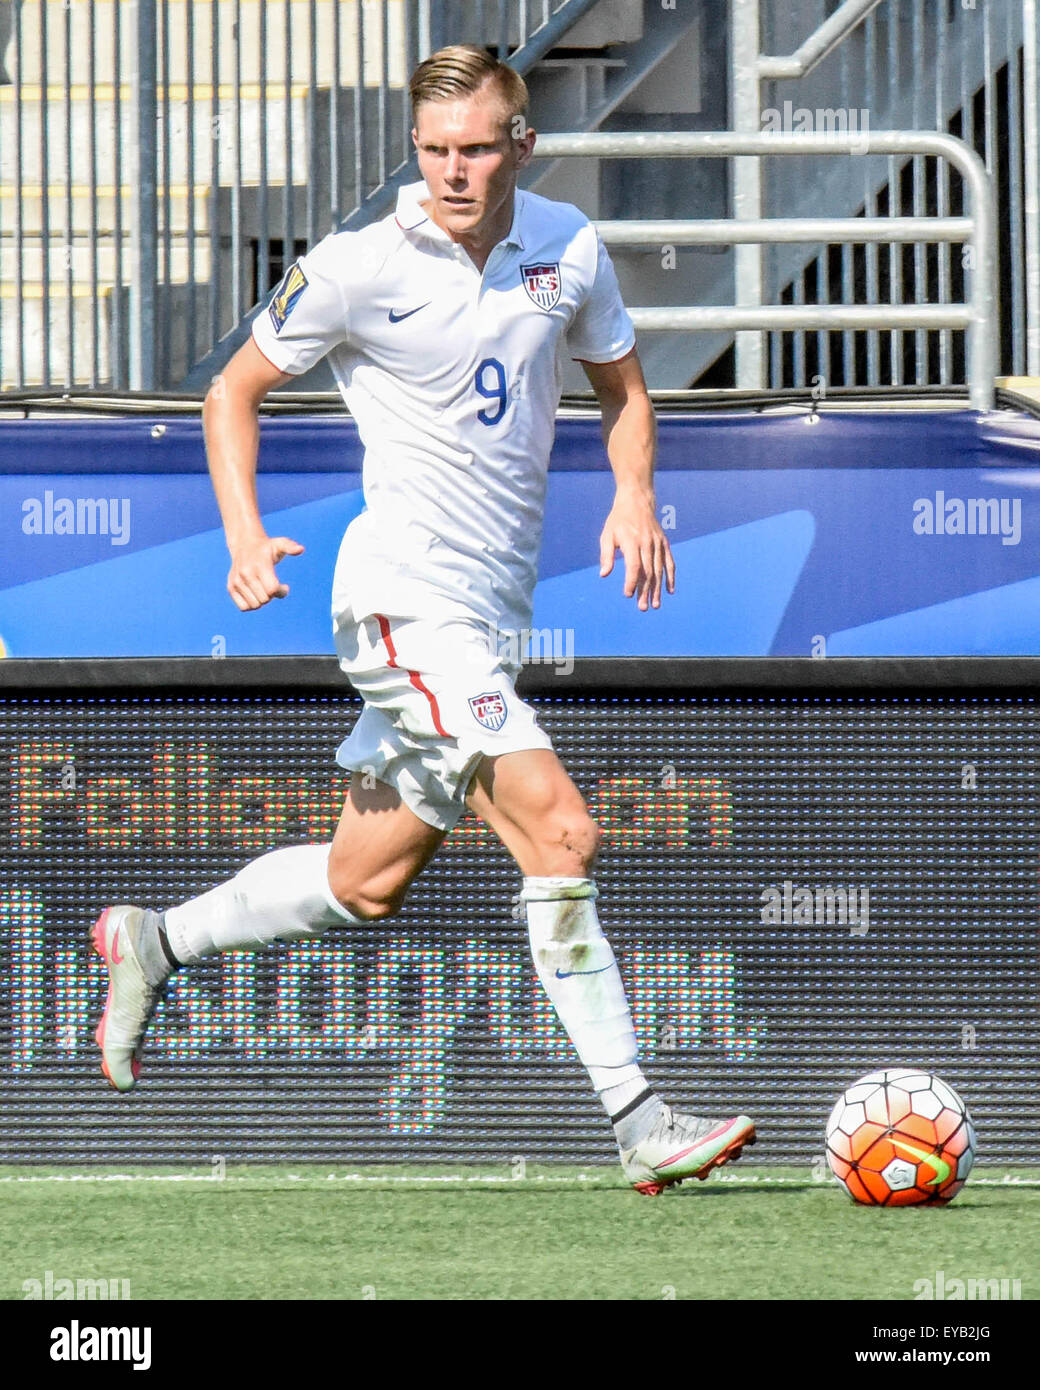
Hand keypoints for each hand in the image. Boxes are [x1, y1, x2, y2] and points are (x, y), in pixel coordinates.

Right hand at [227, 535, 304, 610]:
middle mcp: (246, 574)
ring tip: (264, 589)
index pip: (272, 590)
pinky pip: (244, 607)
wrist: (244, 544)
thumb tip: (301, 549)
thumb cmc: (267, 547)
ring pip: (255, 605)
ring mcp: (237, 581)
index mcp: (259, 565)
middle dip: (272, 596)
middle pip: (265, 600)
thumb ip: (291, 547)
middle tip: (273, 586)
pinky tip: (255, 595)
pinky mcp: (231, 587)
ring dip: (263, 601)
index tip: (284, 586)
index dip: (281, 591)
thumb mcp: (280, 544)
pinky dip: (252, 605)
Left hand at [599, 493, 675, 610]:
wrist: (636, 501)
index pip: (634, 566)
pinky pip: (669, 562)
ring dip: (657, 589)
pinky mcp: (664, 543)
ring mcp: (658, 543)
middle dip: (645, 591)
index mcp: (632, 541)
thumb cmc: (618, 521)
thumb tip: (604, 574)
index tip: (628, 594)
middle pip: (648, 571)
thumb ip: (606, 555)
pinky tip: (670, 591)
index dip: (632, 581)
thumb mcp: (607, 535)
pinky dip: (670, 577)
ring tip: (654, 605)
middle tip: (642, 608)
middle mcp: (647, 543)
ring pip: (659, 569)